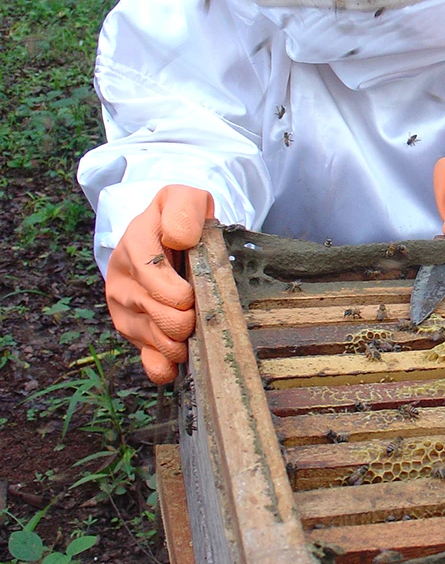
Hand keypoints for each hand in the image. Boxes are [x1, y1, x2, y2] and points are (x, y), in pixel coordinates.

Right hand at [105, 185, 213, 383]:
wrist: (169, 235)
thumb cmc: (181, 219)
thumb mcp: (184, 198)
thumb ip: (183, 208)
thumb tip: (179, 238)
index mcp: (135, 243)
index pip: (148, 274)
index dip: (174, 290)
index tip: (191, 292)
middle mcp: (124, 277)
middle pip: (157, 313)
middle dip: (185, 317)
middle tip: (202, 309)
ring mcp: (125, 307)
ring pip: (156, 339)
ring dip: (181, 340)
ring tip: (196, 328)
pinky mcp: (133, 331)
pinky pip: (148, 360)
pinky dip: (165, 365)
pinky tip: (180, 360)